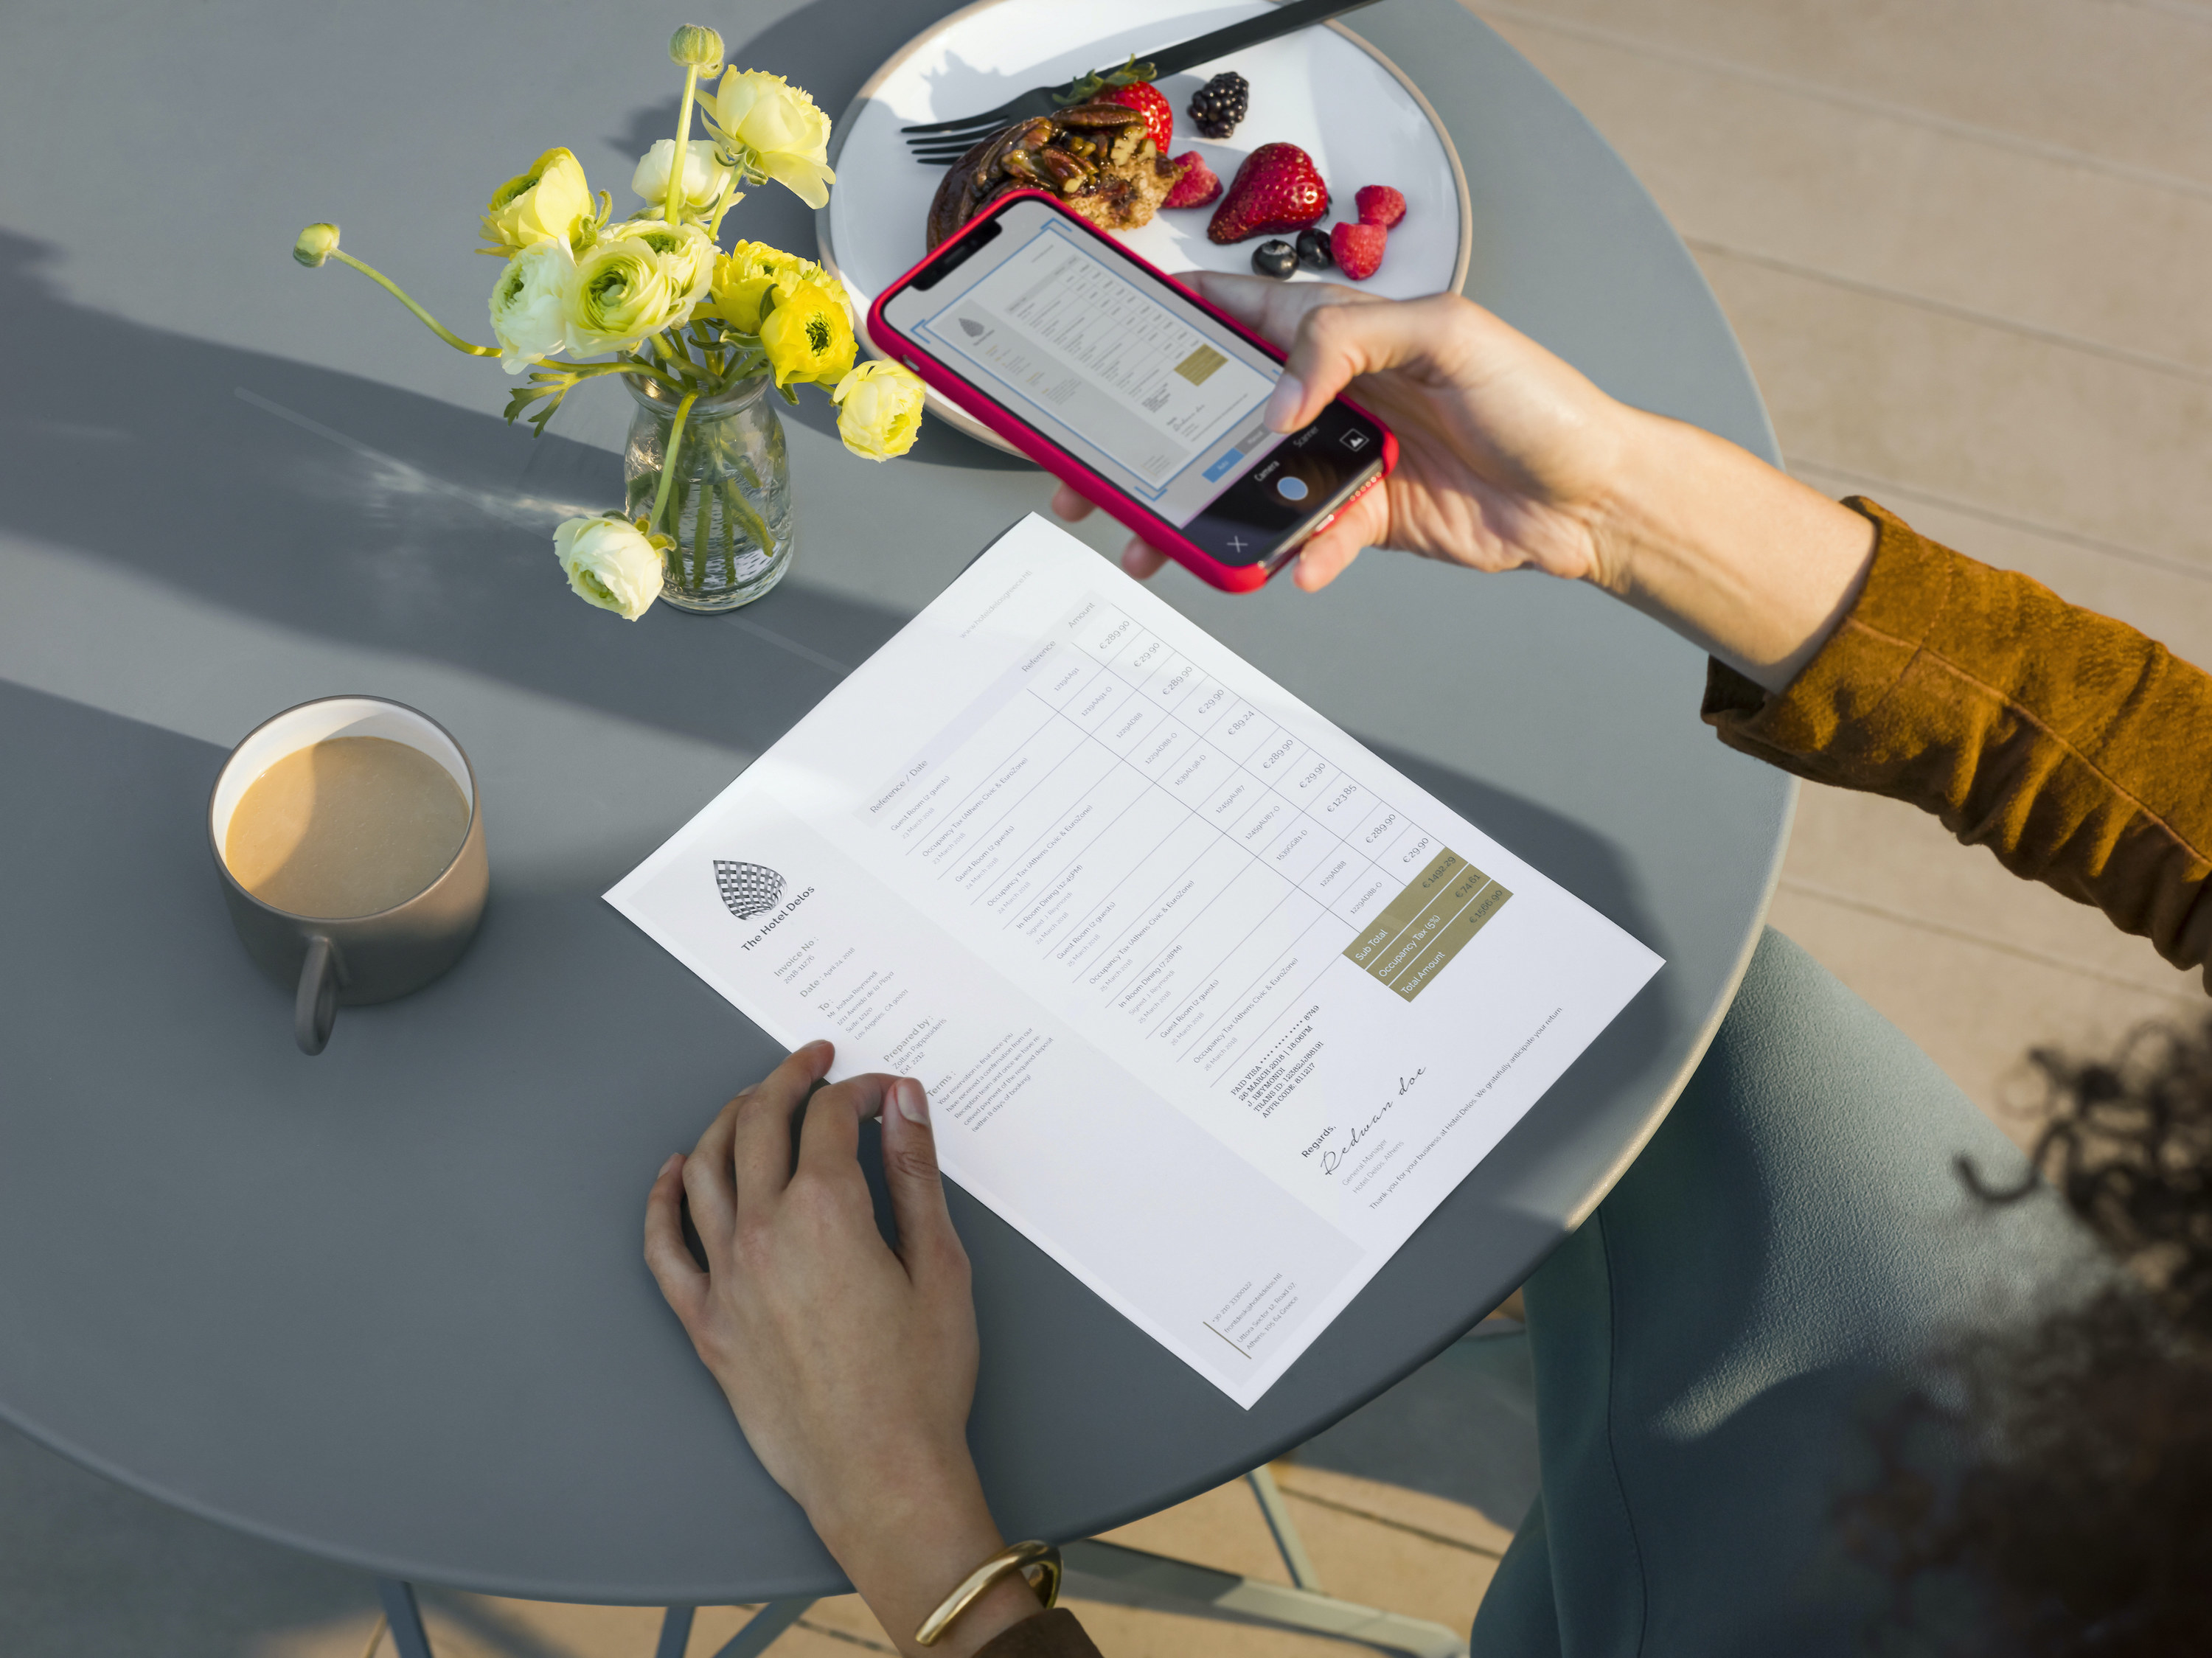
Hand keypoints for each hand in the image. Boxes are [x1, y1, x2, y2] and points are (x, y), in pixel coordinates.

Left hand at [644, 1043, 1040, 1656]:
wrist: (880, 1475)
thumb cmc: (919, 1383)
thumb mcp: (939, 1264)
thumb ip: (914, 1173)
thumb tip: (903, 1103)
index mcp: (826, 1212)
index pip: (830, 1118)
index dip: (859, 1091)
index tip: (882, 1091)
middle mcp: (763, 1234)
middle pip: (759, 1125)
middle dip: (789, 1081)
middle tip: (815, 1064)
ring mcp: (726, 1278)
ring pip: (706, 1169)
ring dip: (730, 1120)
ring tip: (756, 1101)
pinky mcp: (706, 1322)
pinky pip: (665, 1247)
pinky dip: (664, 1199)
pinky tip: (675, 1173)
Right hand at [1053, 273, 1630, 592]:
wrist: (1594, 497)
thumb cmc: (1540, 400)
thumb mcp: (1450, 333)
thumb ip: (1351, 341)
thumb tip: (1279, 399)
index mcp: (1344, 336)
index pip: (1243, 316)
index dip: (1179, 319)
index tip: (1115, 332)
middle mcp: (1334, 398)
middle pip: (1221, 415)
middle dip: (1156, 440)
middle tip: (1099, 468)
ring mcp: (1344, 461)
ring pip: (1247, 488)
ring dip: (1201, 515)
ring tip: (1159, 542)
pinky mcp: (1363, 521)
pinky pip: (1305, 540)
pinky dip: (1293, 556)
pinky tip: (1294, 564)